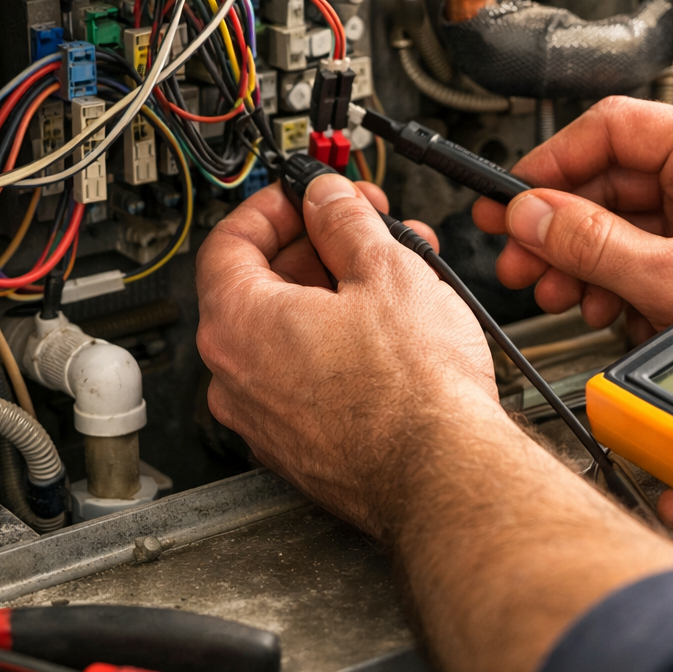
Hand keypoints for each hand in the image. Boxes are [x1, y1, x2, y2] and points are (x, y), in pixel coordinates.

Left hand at [196, 175, 512, 537]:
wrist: (444, 477)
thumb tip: (327, 197)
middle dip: (319, 246)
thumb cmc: (413, 392)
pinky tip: (391, 329)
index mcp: (237, 325)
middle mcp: (234, 378)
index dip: (275, 206)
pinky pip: (306, 377)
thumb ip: (344, 220)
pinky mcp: (299, 448)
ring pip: (290, 334)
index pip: (228, 241)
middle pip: (261, 286)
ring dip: (338, 292)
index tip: (308, 194)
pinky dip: (339, 343)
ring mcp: (264, 419)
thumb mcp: (384, 270)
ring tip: (398, 274)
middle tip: (364, 227)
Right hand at [471, 97, 672, 349]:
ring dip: (589, 259)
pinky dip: (624, 277)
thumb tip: (532, 219)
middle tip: (523, 261)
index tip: (513, 203)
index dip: (550, 167)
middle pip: (609, 180)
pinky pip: (653, 247)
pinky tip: (609, 306)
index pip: (606, 129)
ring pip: (627, 219)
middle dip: (562, 228)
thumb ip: (594, 244)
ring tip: (564, 294)